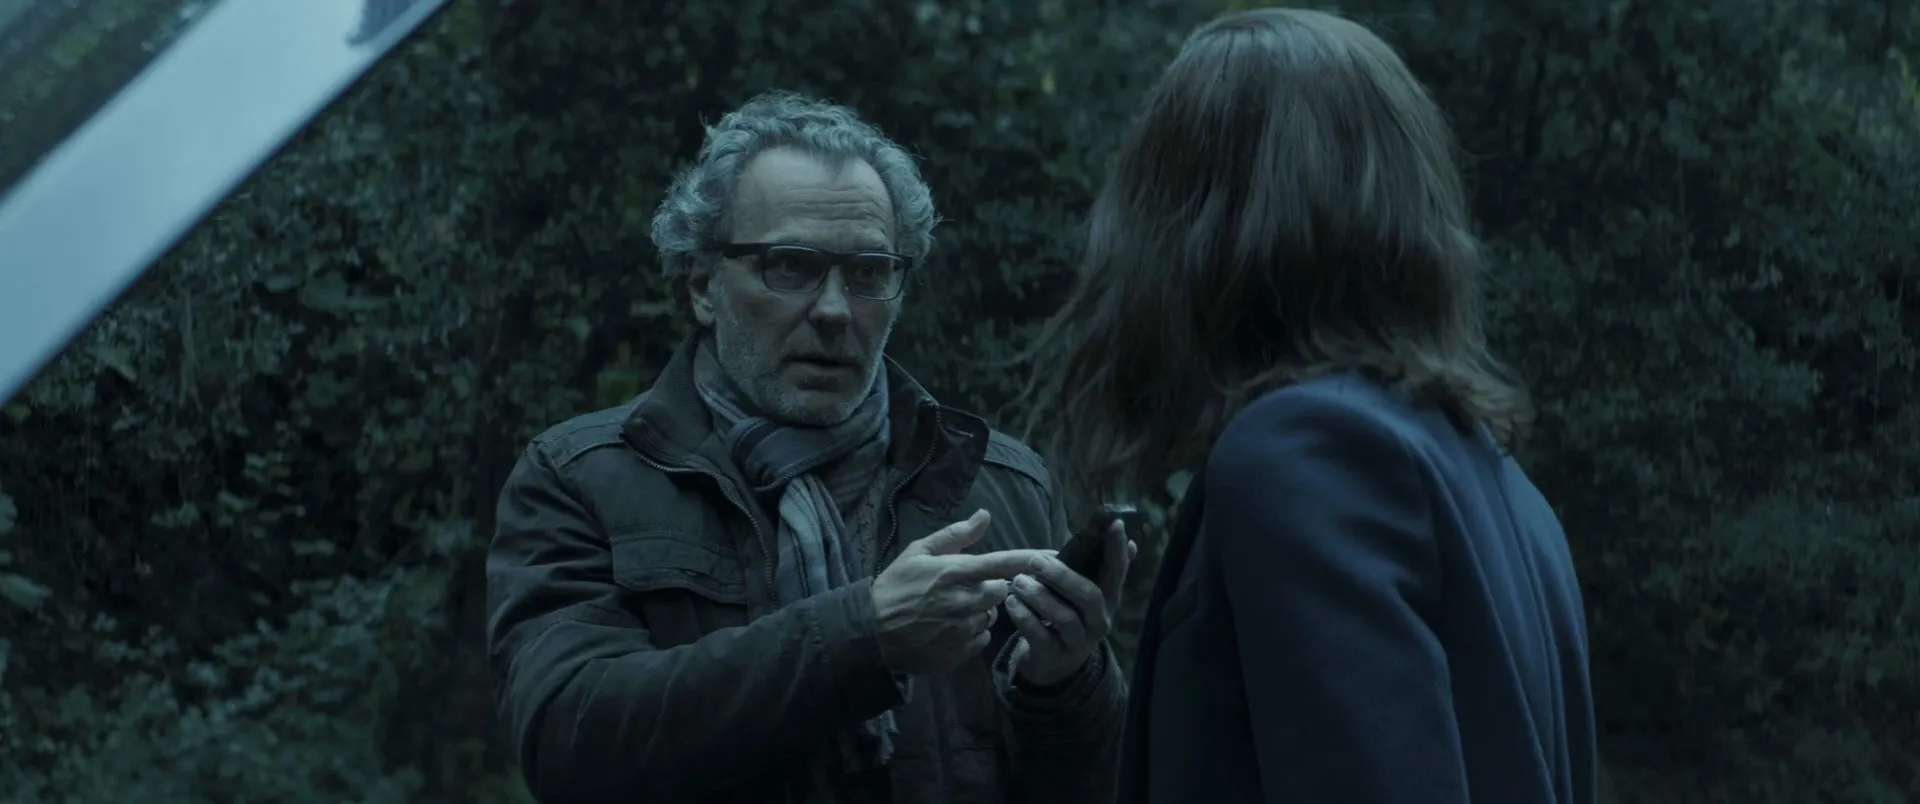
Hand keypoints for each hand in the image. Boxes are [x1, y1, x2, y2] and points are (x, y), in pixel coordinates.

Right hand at [872, 510, 1053, 675]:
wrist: (871, 633)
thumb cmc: (894, 587)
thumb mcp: (918, 552)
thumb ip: (956, 535)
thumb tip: (985, 515)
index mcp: (955, 572)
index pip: (1004, 564)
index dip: (1033, 560)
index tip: (1057, 557)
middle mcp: (964, 601)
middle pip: (1002, 592)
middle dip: (992, 589)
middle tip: (968, 588)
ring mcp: (963, 629)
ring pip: (990, 617)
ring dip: (980, 612)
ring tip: (952, 610)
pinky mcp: (960, 652)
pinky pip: (981, 640)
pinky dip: (971, 633)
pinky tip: (949, 628)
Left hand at [1003, 517, 1137, 687]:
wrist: (1054, 665)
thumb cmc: (1069, 617)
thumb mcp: (1085, 596)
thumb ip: (1101, 570)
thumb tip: (1132, 542)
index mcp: (1108, 601)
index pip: (1117, 572)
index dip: (1117, 549)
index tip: (1114, 523)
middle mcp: (1099, 622)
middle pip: (1089, 596)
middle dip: (1062, 576)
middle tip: (1035, 561)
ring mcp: (1078, 642)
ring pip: (1064, 618)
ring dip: (1039, 597)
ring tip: (1017, 582)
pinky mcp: (1054, 656)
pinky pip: (1041, 636)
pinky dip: (1025, 618)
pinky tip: (1012, 603)